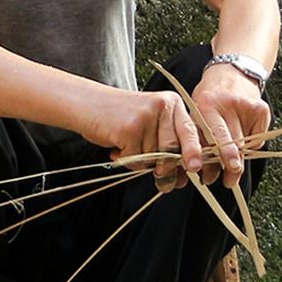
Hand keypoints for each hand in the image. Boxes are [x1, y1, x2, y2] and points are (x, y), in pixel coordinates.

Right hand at [84, 88, 209, 191]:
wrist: (86, 104)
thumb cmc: (120, 118)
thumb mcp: (150, 123)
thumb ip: (167, 143)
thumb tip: (180, 178)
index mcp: (172, 103)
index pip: (189, 131)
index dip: (194, 151)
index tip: (196, 167)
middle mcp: (162, 106)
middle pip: (172, 149)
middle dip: (166, 168)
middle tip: (159, 175)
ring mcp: (146, 116)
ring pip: (153, 158)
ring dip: (140, 162)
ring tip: (127, 147)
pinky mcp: (130, 127)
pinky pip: (136, 159)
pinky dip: (126, 160)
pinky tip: (117, 147)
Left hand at [188, 62, 271, 184]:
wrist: (231, 72)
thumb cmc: (209, 99)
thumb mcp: (198, 112)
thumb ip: (199, 139)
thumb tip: (203, 173)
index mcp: (206, 104)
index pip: (211, 135)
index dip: (211, 156)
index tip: (209, 174)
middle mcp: (227, 103)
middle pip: (232, 142)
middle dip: (231, 165)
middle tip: (229, 182)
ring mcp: (247, 106)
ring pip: (245, 144)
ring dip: (238, 160)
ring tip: (231, 167)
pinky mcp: (262, 109)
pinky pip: (257, 139)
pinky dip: (249, 144)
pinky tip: (241, 136)